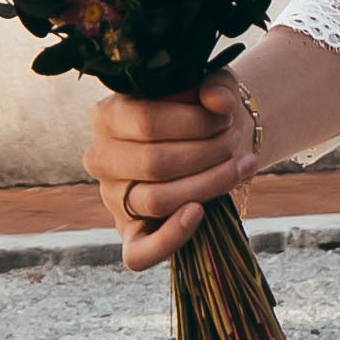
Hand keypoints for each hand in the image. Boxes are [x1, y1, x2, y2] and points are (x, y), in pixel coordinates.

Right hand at [82, 73, 255, 265]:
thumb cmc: (203, 111)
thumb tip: (218, 102)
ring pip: (157, 200)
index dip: (194, 121)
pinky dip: (170, 239)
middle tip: (234, 144)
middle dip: (207, 153)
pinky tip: (199, 213)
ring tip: (238, 168)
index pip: (147, 121)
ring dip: (208, 185)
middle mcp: (101, 158)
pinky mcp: (128, 234)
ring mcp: (113, 198)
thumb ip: (215, 86)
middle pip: (154, 163)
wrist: (210, 142)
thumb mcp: (210, 86)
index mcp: (107, 115)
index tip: (224, 117)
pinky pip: (138, 253)